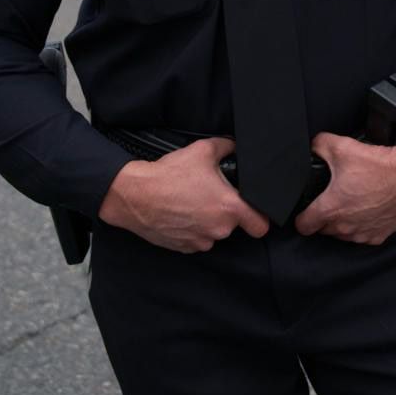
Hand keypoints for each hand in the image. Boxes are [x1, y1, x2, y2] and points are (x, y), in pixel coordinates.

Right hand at [96, 137, 269, 252]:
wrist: (134, 195)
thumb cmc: (169, 174)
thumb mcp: (203, 150)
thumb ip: (227, 148)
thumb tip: (235, 146)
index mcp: (229, 208)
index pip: (260, 226)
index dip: (260, 218)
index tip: (253, 211)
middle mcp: (218, 229)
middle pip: (234, 225)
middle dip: (226, 212)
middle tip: (210, 195)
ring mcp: (200, 241)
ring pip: (213, 233)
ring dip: (208, 222)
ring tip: (192, 203)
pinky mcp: (183, 248)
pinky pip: (196, 239)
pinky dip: (192, 230)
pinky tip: (180, 214)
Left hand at [292, 133, 395, 244]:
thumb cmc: (379, 165)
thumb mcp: (343, 146)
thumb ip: (319, 145)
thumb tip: (312, 147)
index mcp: (330, 208)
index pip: (303, 226)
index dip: (301, 217)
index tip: (306, 210)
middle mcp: (344, 226)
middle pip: (322, 230)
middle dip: (324, 217)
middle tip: (333, 198)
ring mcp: (362, 234)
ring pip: (342, 234)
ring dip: (343, 223)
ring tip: (352, 203)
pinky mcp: (378, 236)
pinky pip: (362, 235)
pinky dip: (362, 226)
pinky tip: (367, 210)